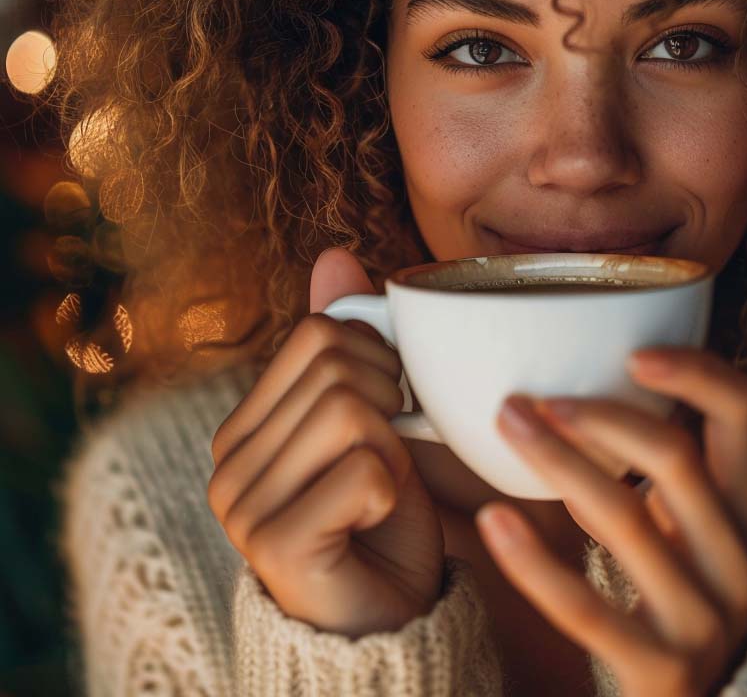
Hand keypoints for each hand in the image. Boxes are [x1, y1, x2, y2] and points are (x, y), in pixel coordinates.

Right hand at [207, 247, 444, 636]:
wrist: (391, 618)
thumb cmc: (383, 514)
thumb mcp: (373, 414)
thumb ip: (347, 342)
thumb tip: (334, 254)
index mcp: (246, 422)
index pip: (319, 334)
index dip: (376, 359)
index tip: (386, 407)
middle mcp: (228, 459)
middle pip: (336, 366)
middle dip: (390, 401)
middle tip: (387, 452)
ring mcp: (243, 505)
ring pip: (351, 410)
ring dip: (392, 447)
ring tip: (380, 487)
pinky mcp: (275, 544)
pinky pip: (365, 467)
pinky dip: (392, 487)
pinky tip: (374, 519)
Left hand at [474, 346, 746, 696]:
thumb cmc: (678, 597)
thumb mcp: (685, 528)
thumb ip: (654, 471)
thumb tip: (574, 398)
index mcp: (745, 506)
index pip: (743, 413)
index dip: (696, 371)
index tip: (631, 352)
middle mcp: (738, 556)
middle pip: (675, 458)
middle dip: (598, 417)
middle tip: (536, 399)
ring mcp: (705, 617)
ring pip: (625, 518)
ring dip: (557, 463)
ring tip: (509, 427)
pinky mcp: (662, 670)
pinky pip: (588, 609)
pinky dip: (533, 561)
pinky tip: (491, 522)